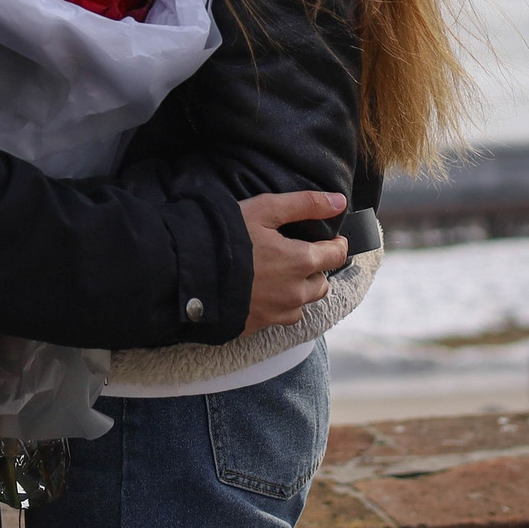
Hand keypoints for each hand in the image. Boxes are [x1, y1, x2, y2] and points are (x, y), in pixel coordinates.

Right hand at [239, 191, 350, 334]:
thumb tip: (338, 201)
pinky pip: (281, 318)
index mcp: (301, 262)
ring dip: (299, 290)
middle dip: (316, 269)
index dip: (336, 244)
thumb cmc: (226, 237)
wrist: (190, 274)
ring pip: (303, 303)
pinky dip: (279, 306)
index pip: (336, 255)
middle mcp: (295, 292)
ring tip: (279, 275)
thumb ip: (304, 204)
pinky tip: (262, 292)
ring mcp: (277, 312)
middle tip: (297, 255)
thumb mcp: (264, 210)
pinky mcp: (259, 325)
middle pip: (322, 283)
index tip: (331, 239)